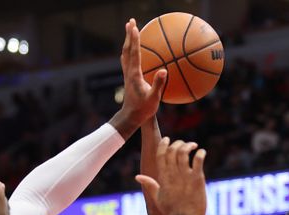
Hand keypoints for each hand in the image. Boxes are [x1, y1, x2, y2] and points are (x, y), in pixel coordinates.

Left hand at [112, 19, 166, 137]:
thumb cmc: (143, 110)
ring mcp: (127, 75)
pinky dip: (129, 51)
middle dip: (129, 35)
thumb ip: (158, 84)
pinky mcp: (128, 78)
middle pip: (127, 49)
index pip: (134, 53)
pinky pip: (127, 61)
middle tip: (130, 21)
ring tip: (129, 31)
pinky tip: (130, 50)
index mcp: (135, 75)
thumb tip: (163, 71)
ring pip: (125, 54)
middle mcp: (129, 72)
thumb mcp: (153, 99)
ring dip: (127, 41)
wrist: (130, 117)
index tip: (135, 27)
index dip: (135, 39)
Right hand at [135, 138, 205, 214]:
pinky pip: (198, 160)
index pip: (160, 154)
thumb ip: (149, 185)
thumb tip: (138, 177)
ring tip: (194, 146)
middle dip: (178, 143)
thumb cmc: (171, 213)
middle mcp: (173, 175)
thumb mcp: (157, 198)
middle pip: (172, 150)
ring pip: (183, 152)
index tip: (167, 139)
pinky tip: (202, 153)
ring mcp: (185, 176)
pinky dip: (200, 153)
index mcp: (163, 178)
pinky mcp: (197, 180)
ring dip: (188, 145)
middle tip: (184, 145)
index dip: (163, 144)